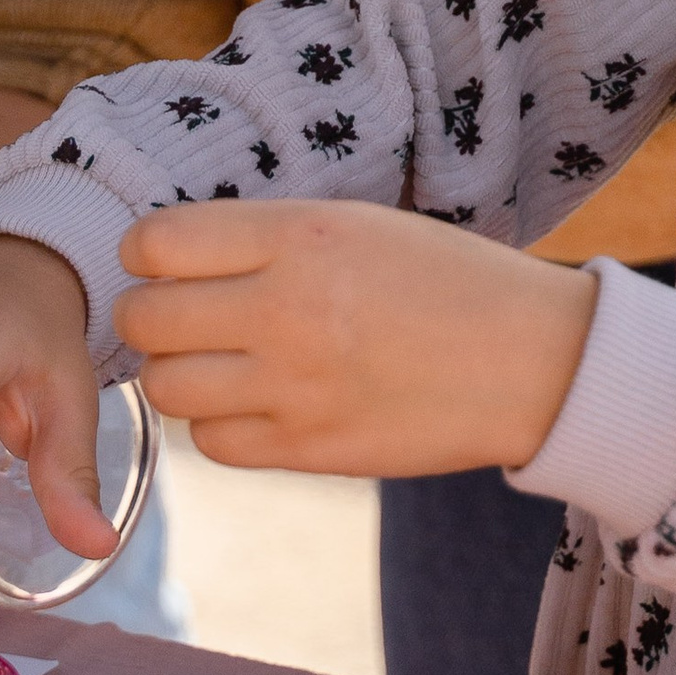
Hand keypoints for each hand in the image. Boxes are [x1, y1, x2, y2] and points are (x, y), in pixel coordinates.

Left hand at [116, 197, 595, 478]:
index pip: (158, 243)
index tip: (163, 260)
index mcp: (303, 237)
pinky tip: (257, 401)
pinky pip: (213, 443)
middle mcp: (287, 310)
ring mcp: (294, 387)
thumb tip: (175, 261)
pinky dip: (220, 424)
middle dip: (150, 316)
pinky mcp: (306, 449)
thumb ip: (269, 238)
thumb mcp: (360, 225)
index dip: (146, 252)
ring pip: (166, 388)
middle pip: (146, 321)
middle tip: (179, 315)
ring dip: (180, 372)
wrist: (530, 359)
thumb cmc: (447, 279)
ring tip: (219, 360)